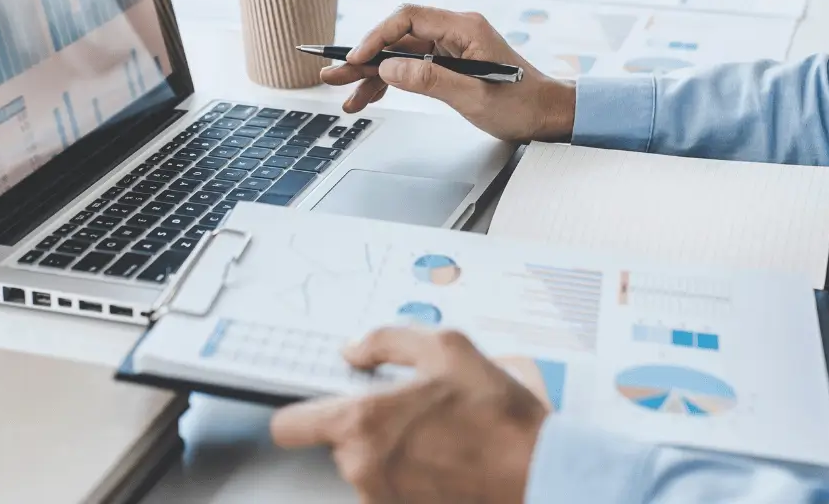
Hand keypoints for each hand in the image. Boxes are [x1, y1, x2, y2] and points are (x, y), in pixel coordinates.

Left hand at [271, 328, 548, 503]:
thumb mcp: (446, 348)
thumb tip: (354, 350)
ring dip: (392, 452)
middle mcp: (363, 468)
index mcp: (363, 423)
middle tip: (413, 412)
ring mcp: (383, 499)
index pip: (289, 426)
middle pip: (338, 443)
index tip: (316, 406)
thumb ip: (386, 340)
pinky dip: (413, 475)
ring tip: (439, 435)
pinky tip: (448, 459)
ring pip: (367, 466)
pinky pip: (393, 489)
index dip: (300, 412)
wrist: (539, 472)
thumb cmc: (496, 414)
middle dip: (367, 427)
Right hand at [320, 4, 575, 141]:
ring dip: (373, 75)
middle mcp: (456, 32)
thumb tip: (389, 70)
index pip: (408, 19)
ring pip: (401, 55)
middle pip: (398, 37)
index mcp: (465, 28)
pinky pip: (412, 68)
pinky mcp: (451, 65)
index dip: (377, 37)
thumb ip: (430, 80)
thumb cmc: (522, 105)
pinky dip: (392, 82)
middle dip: (365, 58)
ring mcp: (453, 48)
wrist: (550, 115)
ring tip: (346, 95)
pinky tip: (370, 97)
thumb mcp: (474, 97)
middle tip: (333, 74)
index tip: (357, 59)